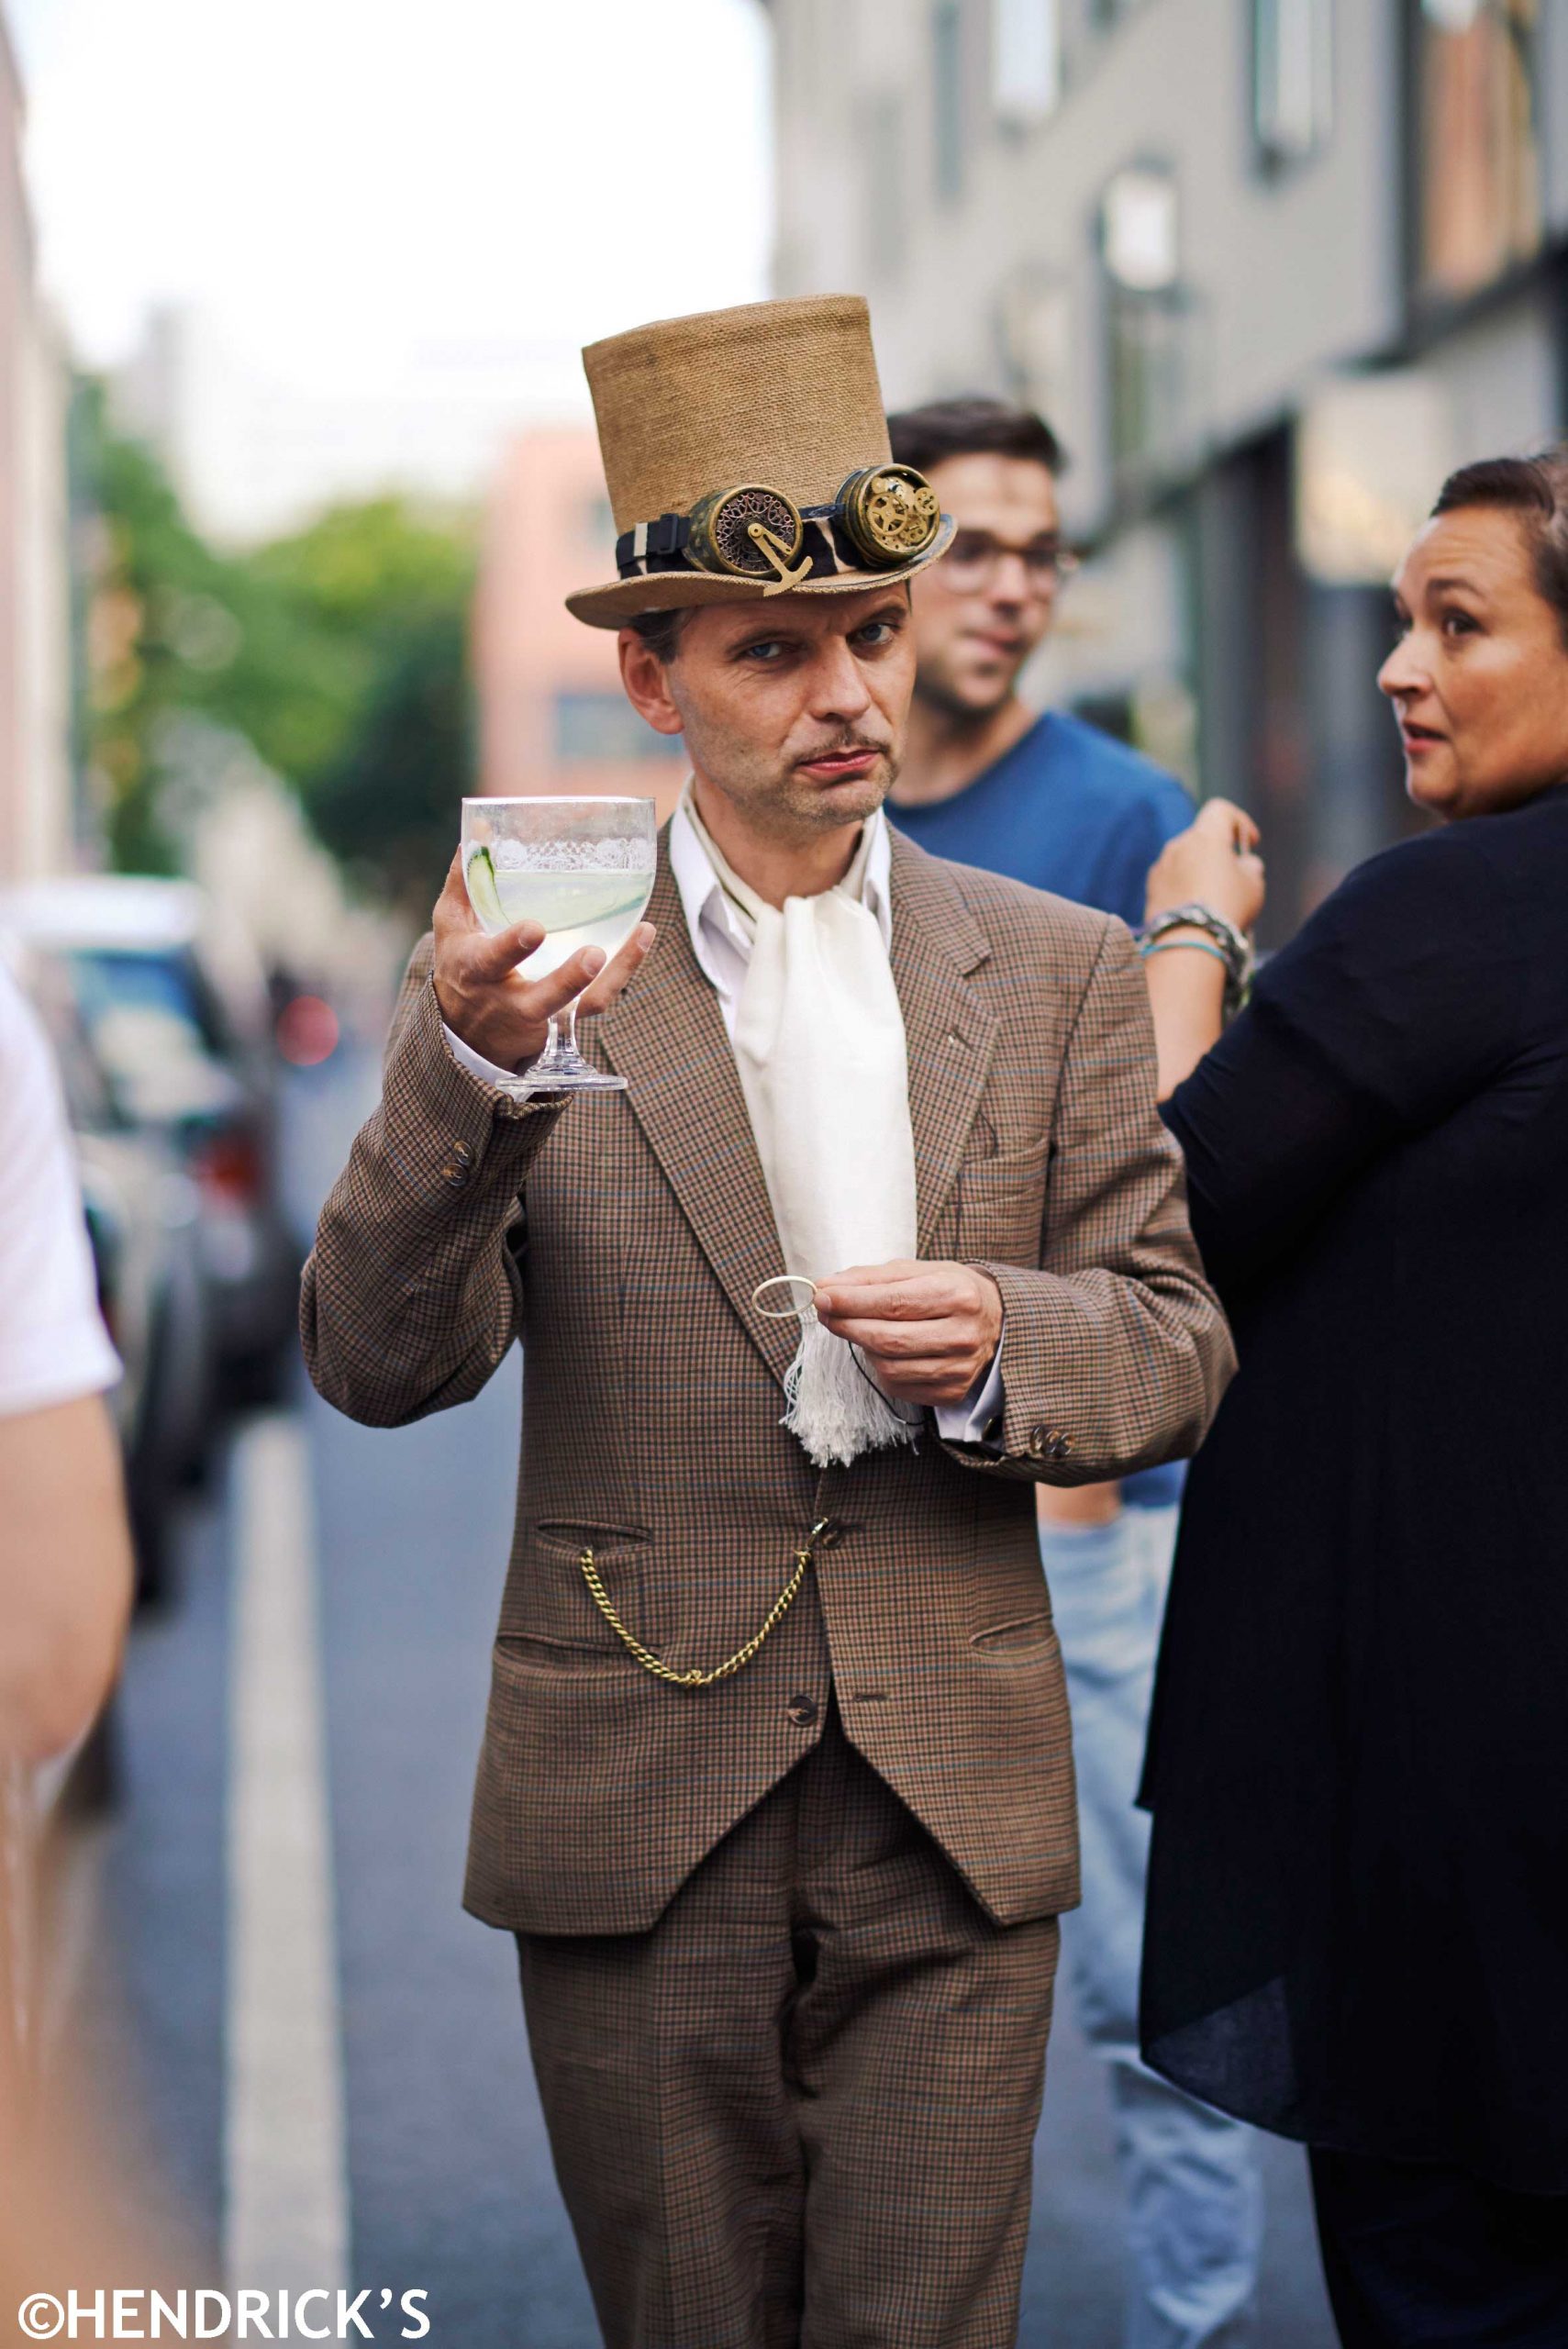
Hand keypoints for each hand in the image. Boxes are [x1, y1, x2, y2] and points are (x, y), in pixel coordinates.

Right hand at [431, 850, 655, 1071]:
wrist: (468, 1031)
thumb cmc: (461, 964)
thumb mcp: (451, 926)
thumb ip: (464, 880)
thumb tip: (477, 832)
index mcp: (477, 970)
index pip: (493, 961)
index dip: (513, 948)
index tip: (534, 929)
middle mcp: (511, 998)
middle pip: (544, 998)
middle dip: (569, 980)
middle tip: (594, 953)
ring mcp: (543, 1014)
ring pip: (582, 1005)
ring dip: (614, 976)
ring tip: (641, 936)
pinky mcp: (566, 1020)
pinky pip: (599, 1001)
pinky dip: (623, 971)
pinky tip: (642, 938)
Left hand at [814, 1259, 1002, 1406]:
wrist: (994, 1320)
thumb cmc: (949, 1290)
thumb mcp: (917, 1271)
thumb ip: (870, 1278)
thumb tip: (825, 1287)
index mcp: (957, 1295)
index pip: (893, 1303)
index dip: (851, 1302)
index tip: (822, 1296)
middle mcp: (963, 1335)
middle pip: (888, 1339)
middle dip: (847, 1325)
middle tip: (826, 1313)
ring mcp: (960, 1369)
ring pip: (889, 1367)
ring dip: (862, 1348)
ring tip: (860, 1329)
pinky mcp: (952, 1392)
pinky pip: (898, 1386)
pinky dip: (880, 1368)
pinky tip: (884, 1351)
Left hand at [1145, 799, 1265, 933]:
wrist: (1187, 942)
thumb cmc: (1226, 908)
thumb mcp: (1253, 885)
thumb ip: (1250, 867)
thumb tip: (1245, 864)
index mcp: (1205, 836)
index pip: (1220, 810)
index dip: (1239, 821)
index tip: (1250, 843)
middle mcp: (1178, 845)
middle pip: (1201, 837)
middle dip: (1219, 851)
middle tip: (1234, 876)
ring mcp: (1161, 867)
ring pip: (1185, 859)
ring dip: (1200, 870)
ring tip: (1215, 898)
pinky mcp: (1150, 889)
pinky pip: (1172, 880)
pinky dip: (1185, 886)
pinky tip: (1196, 909)